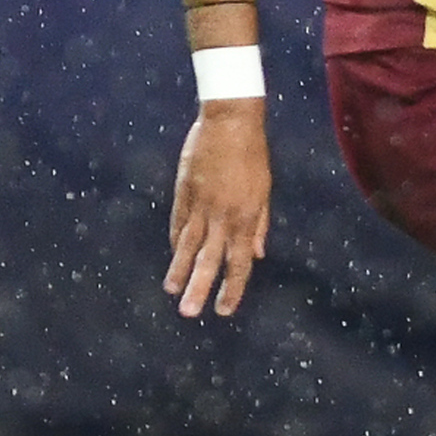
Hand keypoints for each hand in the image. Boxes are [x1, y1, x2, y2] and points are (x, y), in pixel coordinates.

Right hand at [165, 103, 270, 316]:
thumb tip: (258, 254)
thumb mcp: (264, 190)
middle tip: (190, 312)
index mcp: (247, 218)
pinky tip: (174, 258)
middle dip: (201, 288)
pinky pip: (179, 224)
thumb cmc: (253, 155)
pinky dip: (176, 243)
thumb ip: (260, 224)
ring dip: (180, 270)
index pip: (240, 261)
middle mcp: (223, 217)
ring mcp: (200, 205)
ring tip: (171, 291)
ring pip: (188, 245)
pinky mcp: (183, 193)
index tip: (224, 310)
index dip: (233, 287)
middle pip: (211, 260)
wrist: (230, 124)